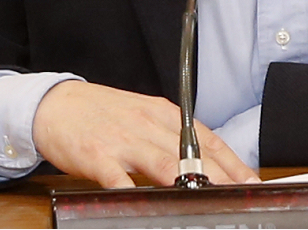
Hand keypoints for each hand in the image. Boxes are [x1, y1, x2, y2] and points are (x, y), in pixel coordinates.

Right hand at [31, 81, 259, 188]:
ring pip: (163, 163)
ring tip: (208, 200)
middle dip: (220, 177)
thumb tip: (206, 164)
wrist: (56, 104)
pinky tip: (143, 203)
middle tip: (240, 197)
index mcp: (163, 113)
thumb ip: (171, 137)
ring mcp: (123, 139)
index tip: (251, 182)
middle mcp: (148, 124)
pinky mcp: (97, 155)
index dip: (232, 162)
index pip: (207, 138)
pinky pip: (118, 177)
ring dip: (188, 183)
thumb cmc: (104, 113)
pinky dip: (133, 191)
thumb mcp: (144, 116)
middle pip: (192, 154)